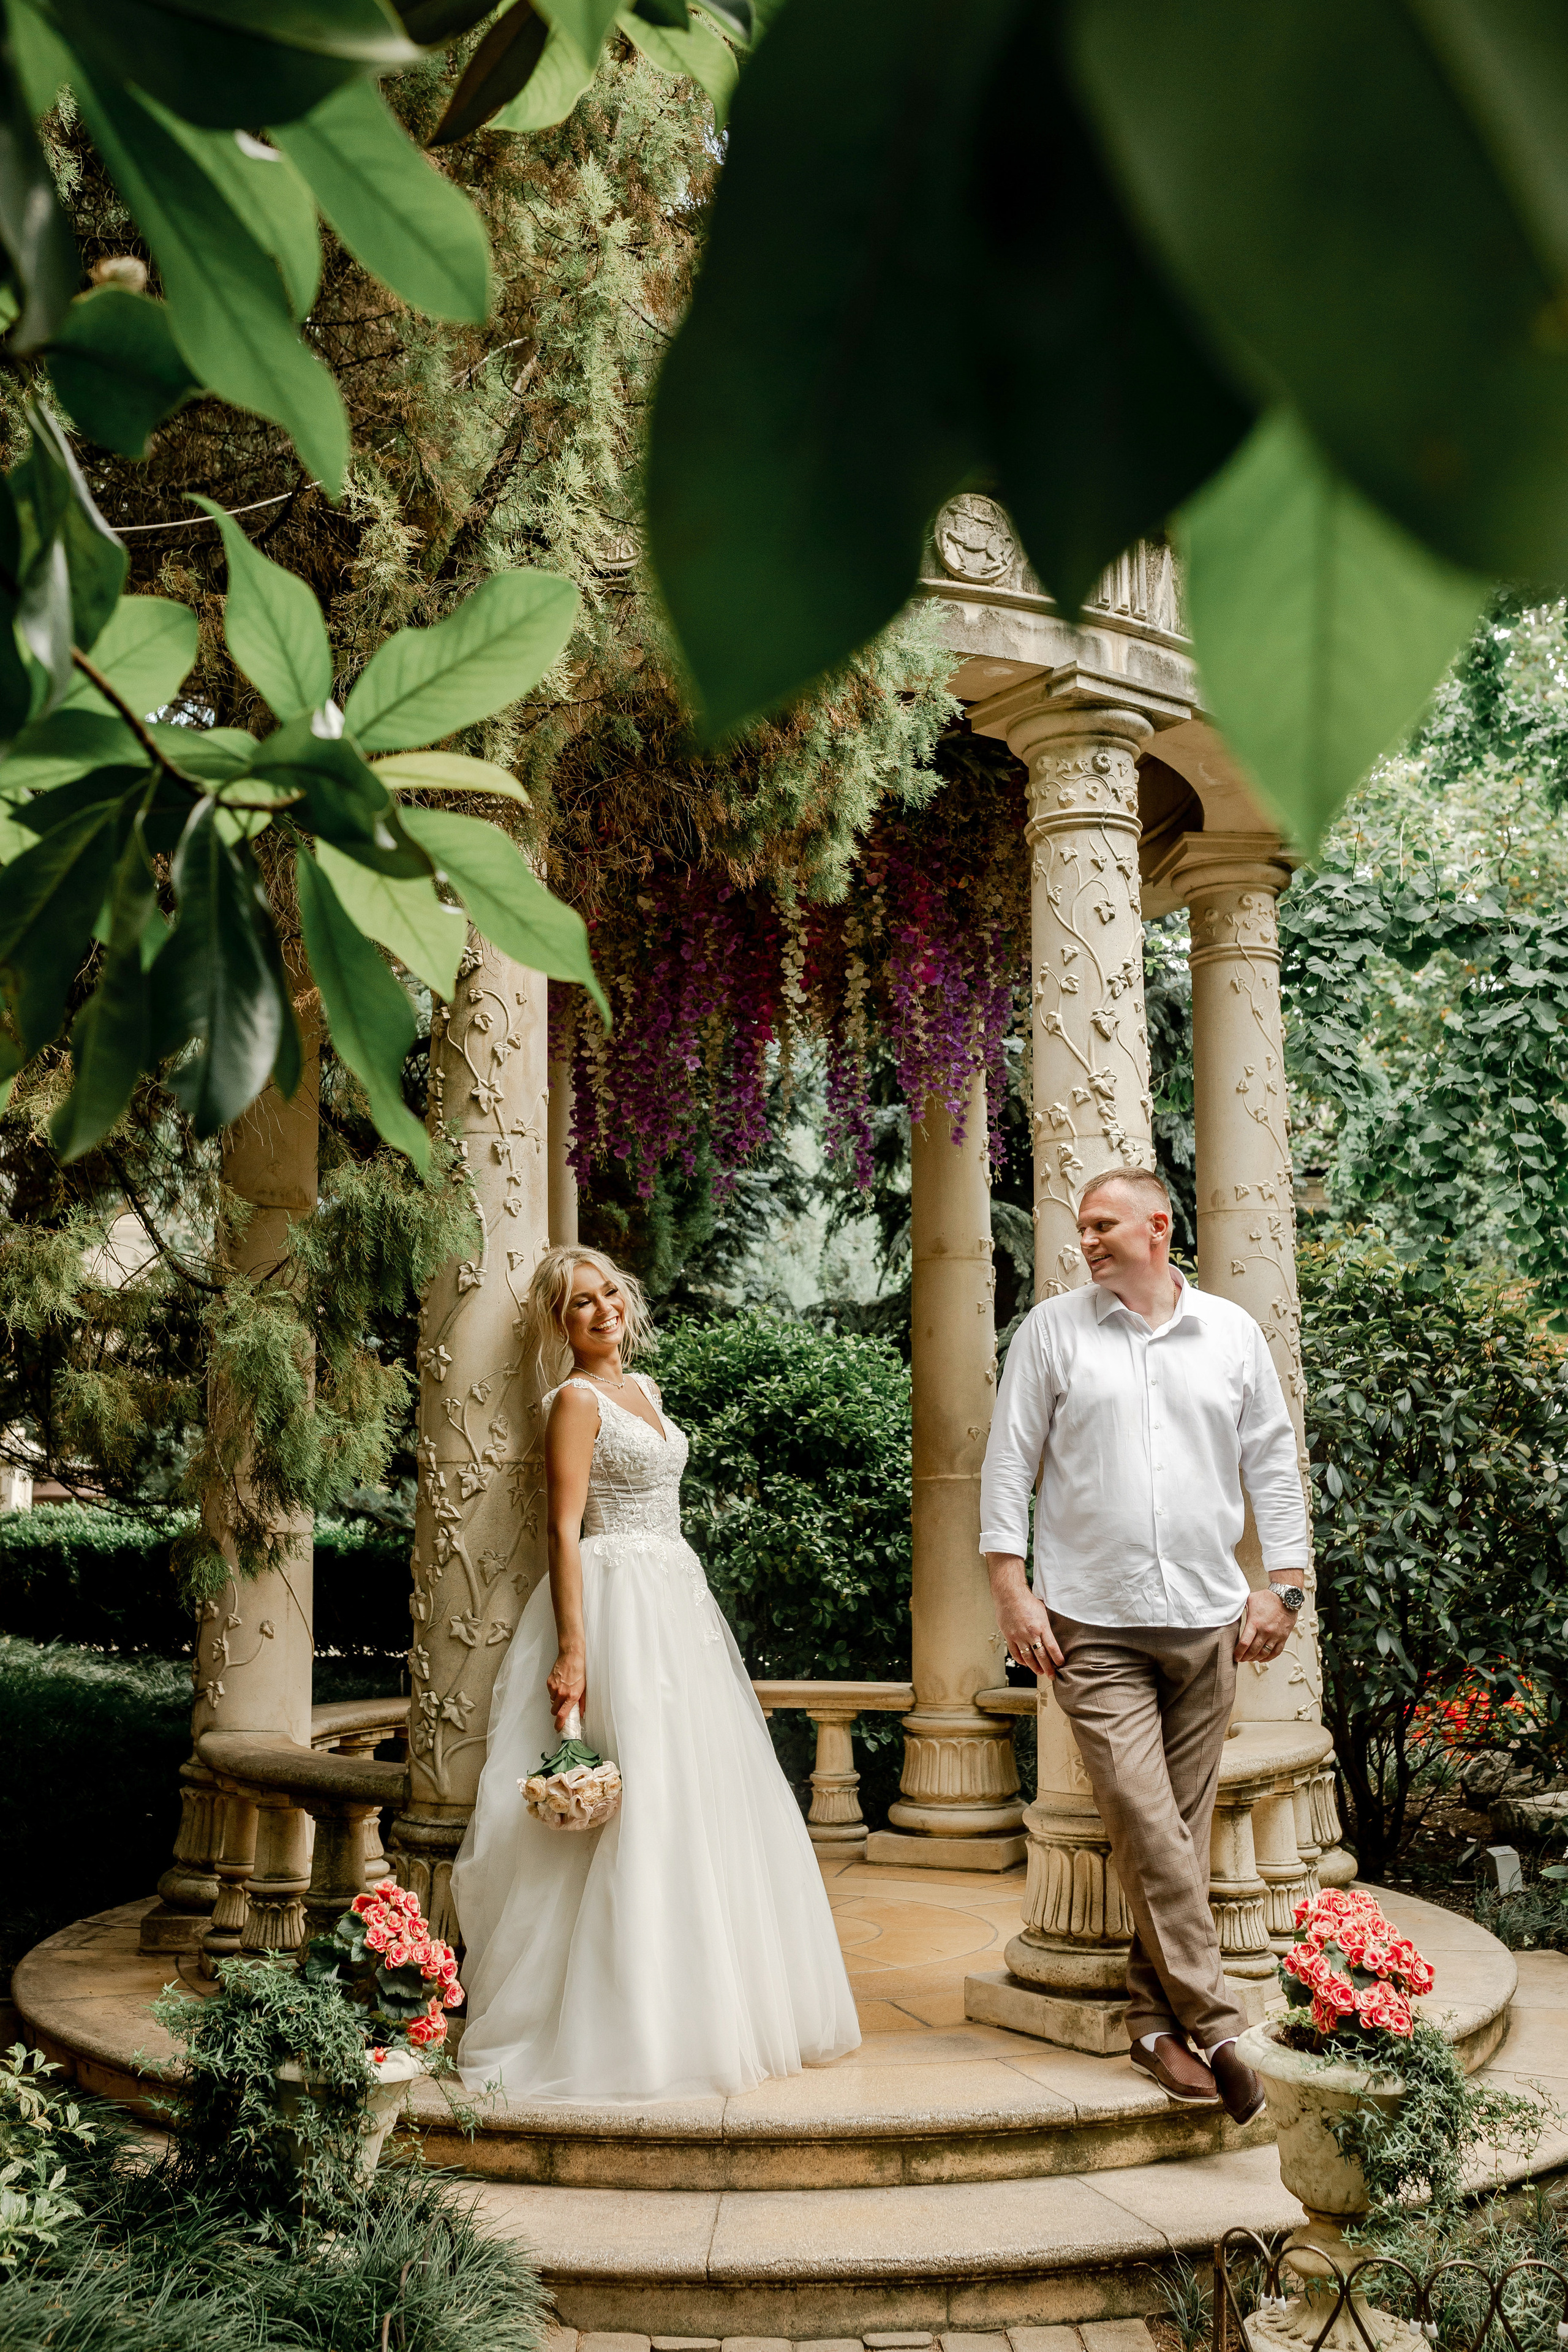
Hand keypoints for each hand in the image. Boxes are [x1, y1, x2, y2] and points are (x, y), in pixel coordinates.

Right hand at [547, 1647, 585, 1729]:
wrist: (571, 1656)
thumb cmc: (580, 1670)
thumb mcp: (584, 1688)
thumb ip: (582, 1703)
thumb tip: (581, 1713)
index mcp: (571, 1696)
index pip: (562, 1715)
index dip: (559, 1724)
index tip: (558, 1728)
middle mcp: (561, 1693)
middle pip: (554, 1711)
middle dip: (558, 1712)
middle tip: (563, 1707)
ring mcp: (554, 1688)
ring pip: (552, 1701)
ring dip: (556, 1700)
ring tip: (563, 1691)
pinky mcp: (549, 1682)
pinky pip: (550, 1692)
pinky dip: (554, 1692)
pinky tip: (560, 1684)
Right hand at [986, 1554, 1065, 1680]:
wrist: (1009, 1595)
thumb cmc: (1027, 1601)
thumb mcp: (1042, 1611)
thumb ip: (1046, 1626)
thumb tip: (1051, 1637)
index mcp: (1041, 1626)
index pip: (1052, 1647)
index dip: (1057, 1658)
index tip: (1061, 1664)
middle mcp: (1030, 1633)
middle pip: (1041, 1656)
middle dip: (1048, 1668)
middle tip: (1052, 1675)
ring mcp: (1018, 1636)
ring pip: (1028, 1657)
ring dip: (1035, 1667)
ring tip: (1040, 1672)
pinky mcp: (1009, 1637)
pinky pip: (1015, 1653)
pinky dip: (1021, 1660)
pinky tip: (1026, 1663)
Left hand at [1235, 1586, 1294, 1664]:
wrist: (1286, 1596)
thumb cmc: (1267, 1598)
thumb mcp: (1249, 1600)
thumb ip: (1239, 1608)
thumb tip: (1229, 1612)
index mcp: (1255, 1623)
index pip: (1244, 1643)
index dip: (1238, 1652)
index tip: (1235, 1656)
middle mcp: (1265, 1631)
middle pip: (1253, 1651)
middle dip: (1245, 1657)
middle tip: (1241, 1659)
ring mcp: (1275, 1635)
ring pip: (1264, 1653)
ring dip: (1256, 1658)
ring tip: (1250, 1659)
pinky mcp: (1283, 1637)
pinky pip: (1276, 1652)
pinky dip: (1269, 1658)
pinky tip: (1262, 1658)